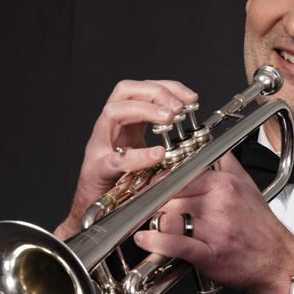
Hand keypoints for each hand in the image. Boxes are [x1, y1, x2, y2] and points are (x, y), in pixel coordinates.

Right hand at [54, 79, 197, 239]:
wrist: (96, 207)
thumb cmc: (123, 178)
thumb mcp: (147, 150)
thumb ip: (165, 140)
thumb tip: (198, 133)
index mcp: (125, 120)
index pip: (143, 88)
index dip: (168, 86)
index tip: (191, 97)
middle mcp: (110, 126)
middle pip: (126, 91)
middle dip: (155, 92)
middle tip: (179, 106)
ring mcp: (100, 144)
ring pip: (113, 112)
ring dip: (144, 110)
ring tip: (169, 118)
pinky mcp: (98, 168)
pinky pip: (117, 159)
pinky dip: (139, 155)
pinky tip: (158, 154)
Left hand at [134, 152, 293, 293]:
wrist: (278, 261)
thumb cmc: (261, 227)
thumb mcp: (247, 185)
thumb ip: (226, 163)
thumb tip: (212, 144)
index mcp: (224, 184)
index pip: (180, 175)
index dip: (161, 183)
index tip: (152, 188)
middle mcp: (219, 202)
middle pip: (170, 195)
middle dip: (155, 203)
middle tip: (146, 207)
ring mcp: (214, 228)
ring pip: (169, 217)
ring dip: (154, 221)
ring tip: (149, 224)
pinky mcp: (209, 253)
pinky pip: (175, 243)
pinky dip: (156, 241)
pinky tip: (145, 239)